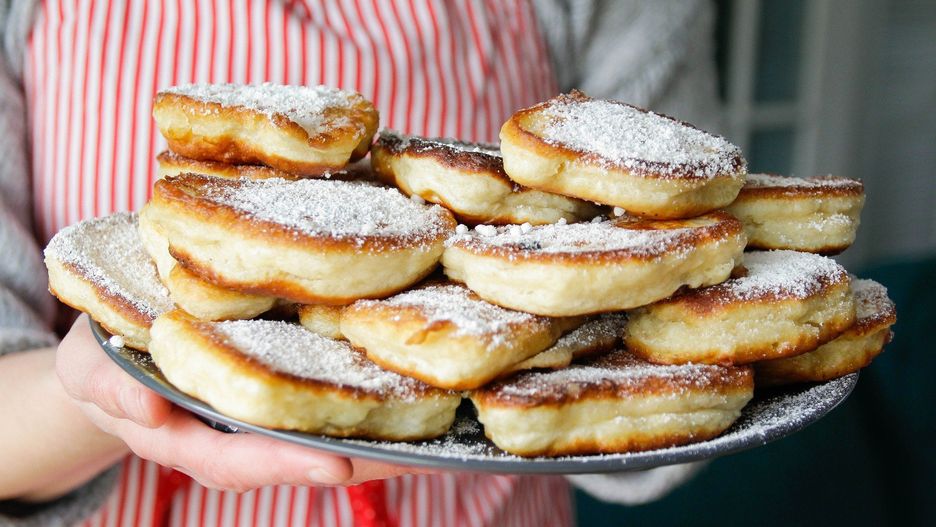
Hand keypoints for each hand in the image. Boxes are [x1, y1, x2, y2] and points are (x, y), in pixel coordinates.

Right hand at [56, 315, 426, 490]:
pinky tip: (406, 386)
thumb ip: (109, 388)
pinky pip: (317, 395)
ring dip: (373, 433)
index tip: (337, 465)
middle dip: (355, 458)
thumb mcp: (89, 367)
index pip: (238, 462)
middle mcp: (233, 433)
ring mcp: (256, 412)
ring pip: (316, 430)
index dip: (285, 464)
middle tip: (415, 455)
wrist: (119, 343)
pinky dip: (359, 398)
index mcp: (188, 438)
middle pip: (297, 455)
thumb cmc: (104, 355)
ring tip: (434, 427)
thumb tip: (147, 407)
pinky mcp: (276, 380)